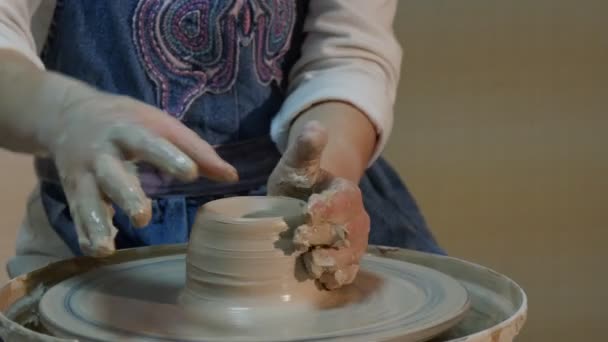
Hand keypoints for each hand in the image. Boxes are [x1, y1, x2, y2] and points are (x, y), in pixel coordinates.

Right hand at [43, 87, 237, 256]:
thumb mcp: (159, 124)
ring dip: (96, 223)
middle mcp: (102, 153)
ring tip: (107, 248)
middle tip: (142, 217)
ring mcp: (84, 174)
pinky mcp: (74, 192)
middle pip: (113, 174)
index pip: (149, 142)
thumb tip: (231, 177)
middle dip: (126, 195)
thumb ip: (194, 150)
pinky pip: (78, 215)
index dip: (169, 157)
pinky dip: (85, 234)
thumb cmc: (127, 121)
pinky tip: (97, 251)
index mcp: (128, 130)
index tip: (191, 173)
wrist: (67, 115)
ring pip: (87, 199)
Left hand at [268, 122, 369, 288]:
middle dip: (323, 236)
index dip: (327, 206)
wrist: (305, 203)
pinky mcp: (346, 262)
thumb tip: (315, 127)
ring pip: (350, 255)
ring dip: (333, 262)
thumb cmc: (300, 182)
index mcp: (345, 192)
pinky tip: (323, 281)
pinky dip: (337, 278)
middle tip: (300, 239)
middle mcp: (355, 218)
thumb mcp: (297, 163)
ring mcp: (352, 242)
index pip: (341, 200)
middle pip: (344, 231)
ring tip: (313, 265)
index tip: (309, 209)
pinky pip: (347, 273)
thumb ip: (306, 148)